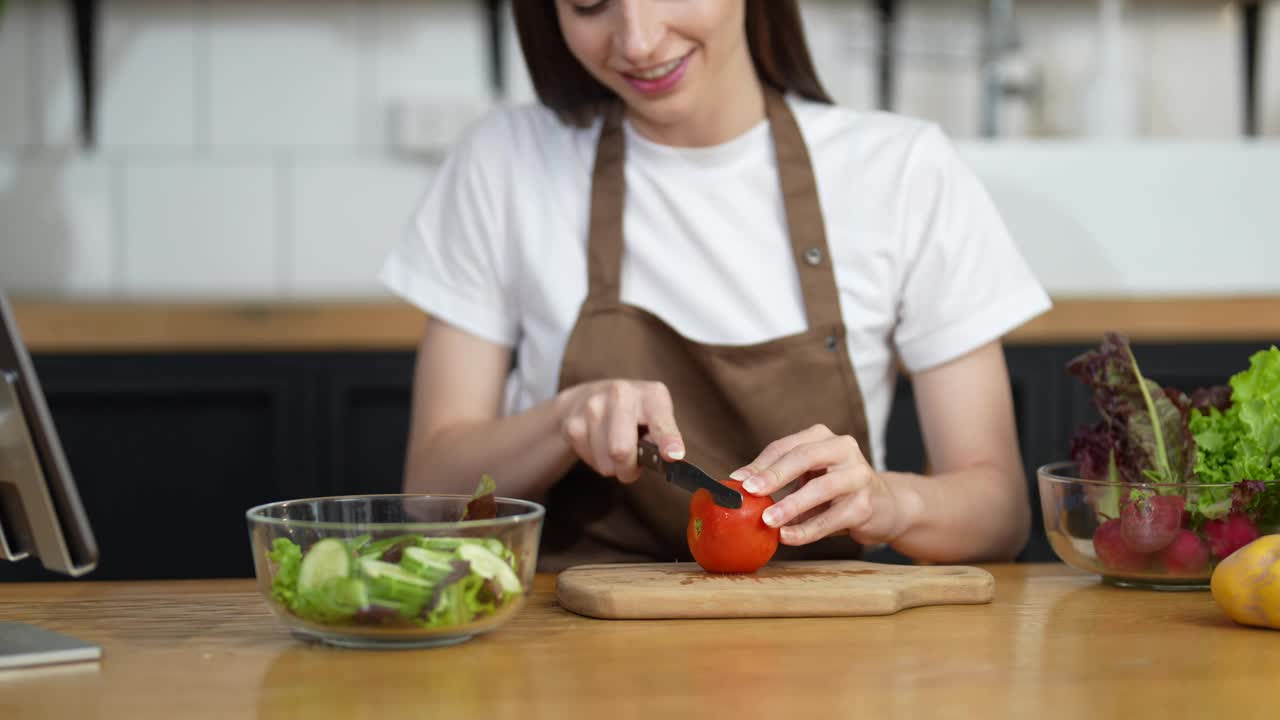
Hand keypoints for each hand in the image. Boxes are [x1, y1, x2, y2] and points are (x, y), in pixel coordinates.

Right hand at [555, 380, 684, 483]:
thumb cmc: (633, 414)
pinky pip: (591, 462)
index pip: (659, 422)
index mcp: (650, 394)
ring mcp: (592, 407)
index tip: (673, 455)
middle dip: (629, 469)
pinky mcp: (573, 423)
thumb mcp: (655, 418)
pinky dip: (599, 461)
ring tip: (615, 446)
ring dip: (614, 466)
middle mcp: (620, 394)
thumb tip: (668, 457)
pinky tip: (600, 444)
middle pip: (621, 450)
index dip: (667, 440)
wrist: (589, 396)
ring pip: (606, 463)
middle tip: (632, 464)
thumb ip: (663, 437)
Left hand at [730, 424, 906, 546]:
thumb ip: (779, 478)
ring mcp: (858, 475)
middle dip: (774, 475)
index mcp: (822, 437)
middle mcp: (843, 448)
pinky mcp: (866, 504)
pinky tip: (788, 536)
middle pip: (804, 457)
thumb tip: (739, 488)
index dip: (759, 463)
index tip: (737, 480)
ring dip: (791, 505)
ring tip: (768, 520)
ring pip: (820, 488)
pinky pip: (832, 519)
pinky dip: (807, 529)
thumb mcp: (807, 476)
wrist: (884, 505)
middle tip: (750, 491)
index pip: (785, 446)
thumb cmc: (835, 489)